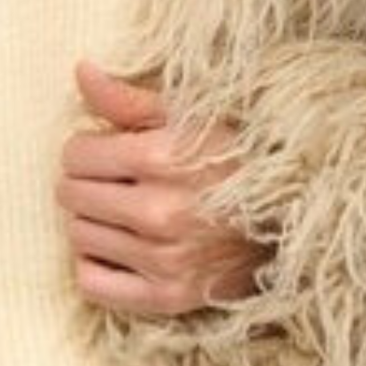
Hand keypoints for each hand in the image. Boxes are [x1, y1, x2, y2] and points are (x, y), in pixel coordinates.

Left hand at [57, 58, 270, 317]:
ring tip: (123, 213)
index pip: (75, 155)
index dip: (87, 149)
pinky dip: (95, 267)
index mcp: (163, 158)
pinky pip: (93, 284)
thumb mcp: (190, 116)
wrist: (293, 215)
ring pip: (78, 237)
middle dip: (87, 183)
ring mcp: (164, 259)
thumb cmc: (236, 157)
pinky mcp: (168, 296)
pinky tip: (118, 250)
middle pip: (71, 196)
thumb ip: (130, 99)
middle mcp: (160, 211)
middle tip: (115, 182)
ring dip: (93, 223)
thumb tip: (81, 70)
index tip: (107, 151)